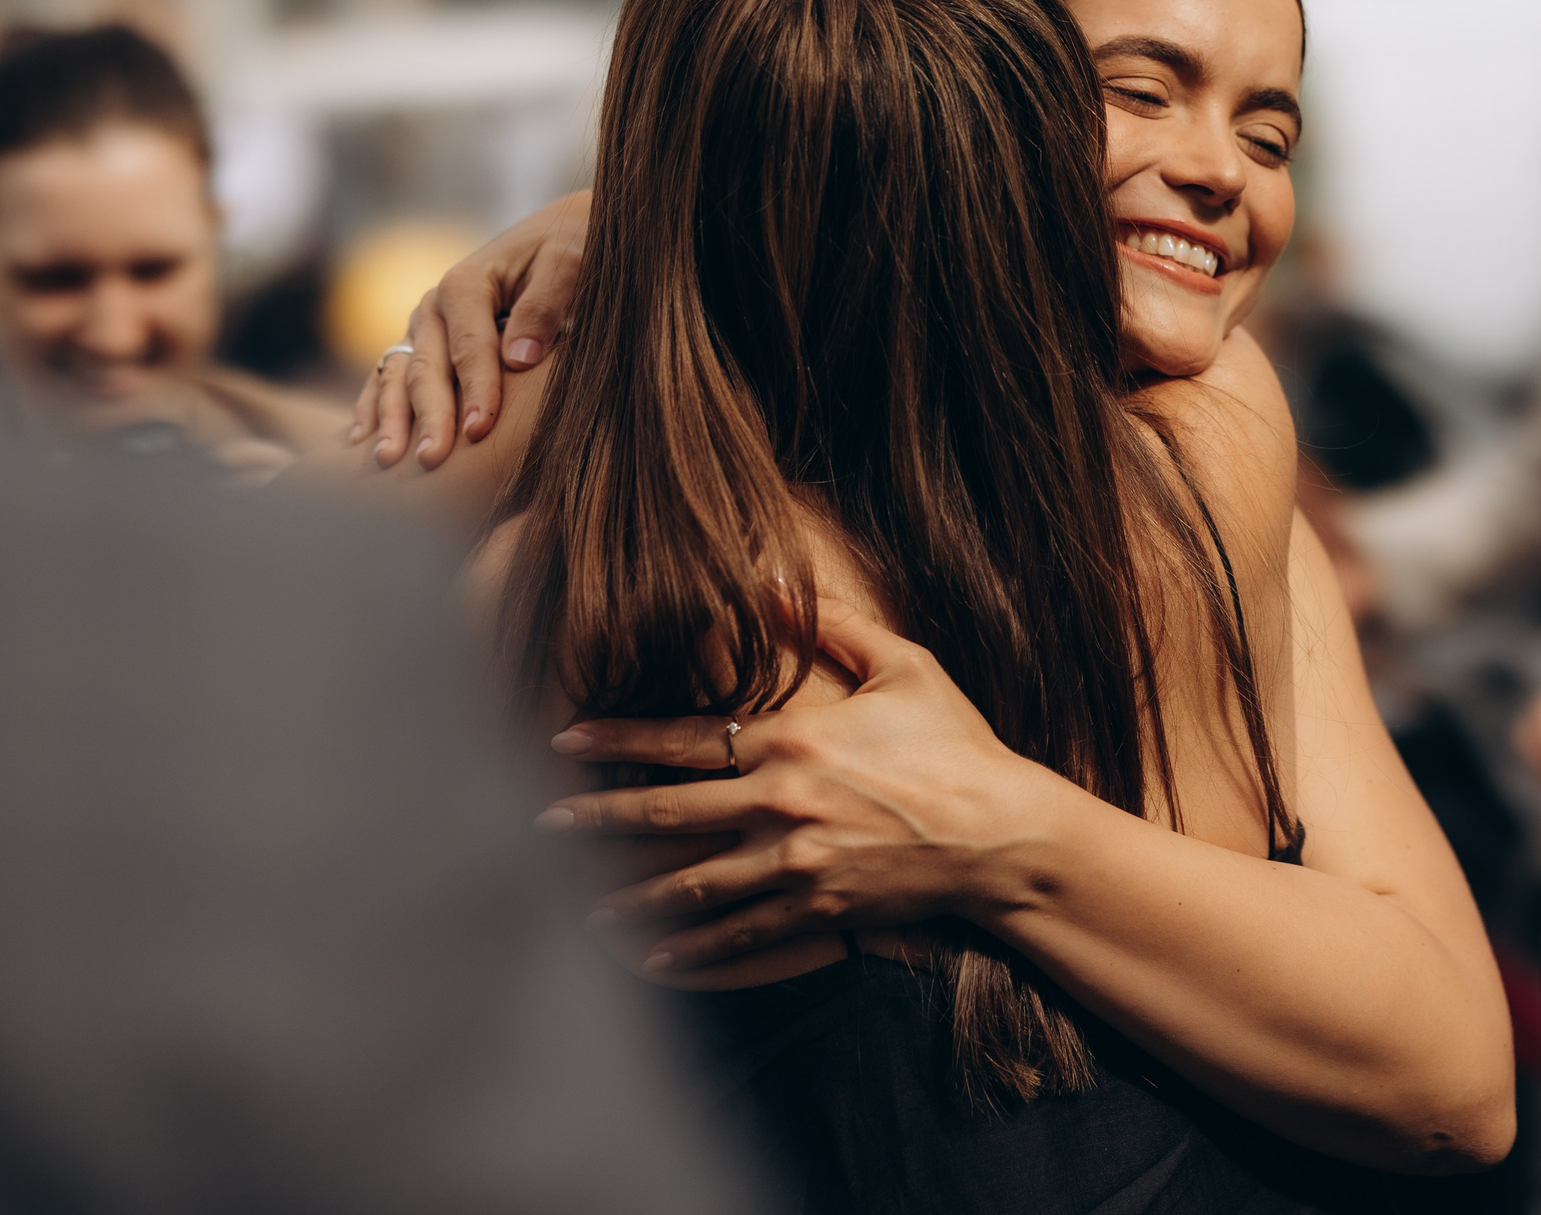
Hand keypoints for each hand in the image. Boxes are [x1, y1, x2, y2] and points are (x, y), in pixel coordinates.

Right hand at [349, 190, 591, 467]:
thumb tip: (519, 357)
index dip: (477, 390)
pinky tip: (360, 443)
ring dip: (391, 420)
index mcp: (467, 283)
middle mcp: (434, 306)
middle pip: (427, 368)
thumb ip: (545, 305)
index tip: (481, 431)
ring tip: (387, 461)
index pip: (471, 347)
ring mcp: (421, 327)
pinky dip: (373, 407)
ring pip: (397, 376)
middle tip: (431, 461)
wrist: (555, 235)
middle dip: (429, 417)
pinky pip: (387, 377)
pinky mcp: (420, 344)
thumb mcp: (568, 263)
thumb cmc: (568, 250)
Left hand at [536, 601, 1060, 973]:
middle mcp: (781, 801)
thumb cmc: (959, 744)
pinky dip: (693, 949)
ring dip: (630, 896)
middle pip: (666, 811)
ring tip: (580, 909)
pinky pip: (740, 934)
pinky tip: (654, 960)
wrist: (1003, 833)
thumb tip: (776, 580)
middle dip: (596, 819)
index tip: (562, 739)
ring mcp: (796, 861)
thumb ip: (835, 624)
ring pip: (691, 882)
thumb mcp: (905, 667)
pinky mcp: (817, 908)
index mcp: (794, 737)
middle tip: (537, 827)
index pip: (683, 736)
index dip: (616, 739)